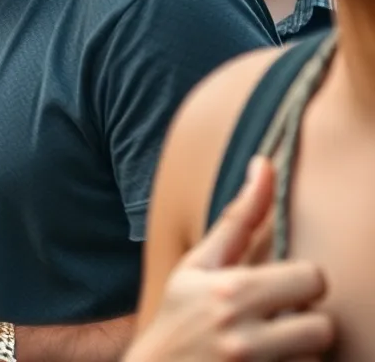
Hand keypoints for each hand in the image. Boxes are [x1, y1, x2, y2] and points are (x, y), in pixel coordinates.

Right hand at [126, 157, 333, 361]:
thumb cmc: (179, 314)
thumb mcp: (199, 264)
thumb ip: (238, 218)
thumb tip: (264, 162)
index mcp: (229, 291)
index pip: (312, 278)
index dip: (301, 284)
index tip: (278, 291)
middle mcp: (240, 333)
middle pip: (323, 324)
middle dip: (306, 322)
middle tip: (278, 322)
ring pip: (315, 357)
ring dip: (298, 354)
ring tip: (268, 349)